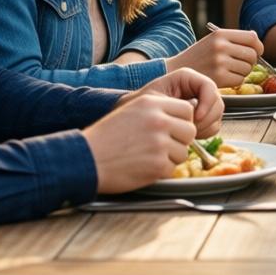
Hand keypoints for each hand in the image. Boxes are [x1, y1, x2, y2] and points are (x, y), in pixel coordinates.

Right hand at [82, 94, 197, 194]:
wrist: (86, 158)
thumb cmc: (106, 137)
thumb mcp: (131, 111)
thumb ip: (158, 112)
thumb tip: (184, 120)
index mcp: (152, 103)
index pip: (187, 110)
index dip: (182, 121)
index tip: (172, 129)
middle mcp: (158, 120)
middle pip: (189, 130)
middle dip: (180, 140)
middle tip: (162, 146)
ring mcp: (159, 143)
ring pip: (183, 152)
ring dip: (170, 157)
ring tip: (147, 156)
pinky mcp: (158, 165)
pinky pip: (172, 168)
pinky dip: (160, 171)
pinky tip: (142, 166)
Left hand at [122, 67, 223, 135]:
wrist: (133, 118)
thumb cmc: (139, 106)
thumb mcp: (153, 101)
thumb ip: (172, 104)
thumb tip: (194, 113)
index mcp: (186, 78)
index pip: (208, 86)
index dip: (207, 102)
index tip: (195, 118)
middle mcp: (196, 88)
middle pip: (217, 101)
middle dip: (207, 118)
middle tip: (190, 129)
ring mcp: (201, 103)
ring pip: (217, 115)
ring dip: (205, 126)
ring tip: (185, 132)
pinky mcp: (202, 117)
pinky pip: (214, 125)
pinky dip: (205, 132)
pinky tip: (189, 135)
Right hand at [169, 28, 262, 87]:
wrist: (177, 70)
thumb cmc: (198, 56)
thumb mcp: (213, 41)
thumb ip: (233, 39)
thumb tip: (255, 39)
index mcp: (220, 34)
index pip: (252, 38)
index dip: (258, 46)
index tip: (256, 51)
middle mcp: (220, 46)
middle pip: (252, 55)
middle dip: (250, 61)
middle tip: (239, 64)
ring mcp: (220, 62)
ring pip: (247, 69)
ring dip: (242, 72)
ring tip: (229, 70)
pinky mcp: (219, 77)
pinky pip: (240, 80)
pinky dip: (235, 81)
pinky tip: (224, 78)